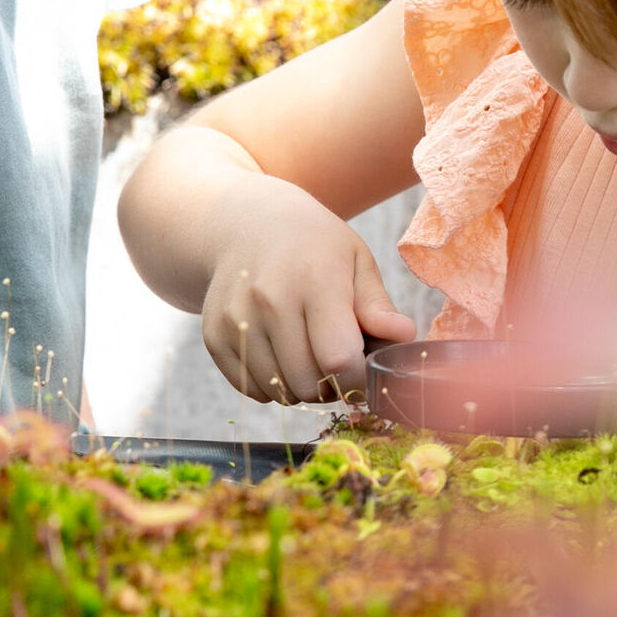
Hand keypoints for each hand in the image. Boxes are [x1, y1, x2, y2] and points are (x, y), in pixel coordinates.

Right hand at [199, 182, 418, 405]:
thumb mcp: (355, 261)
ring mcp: (236, 320)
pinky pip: (251, 389)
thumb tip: (403, 337)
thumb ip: (377, 305)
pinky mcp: (214, 335)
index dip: (359, 379)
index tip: (365, 371)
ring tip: (308, 353)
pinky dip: (272, 385)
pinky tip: (280, 354)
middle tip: (337, 362)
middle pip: (308, 383)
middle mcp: (269, 300)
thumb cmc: (312, 245)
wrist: (244, 223)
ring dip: (301, 387)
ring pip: (280, 392)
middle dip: (331, 385)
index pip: (339, 359)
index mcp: (314, 279)